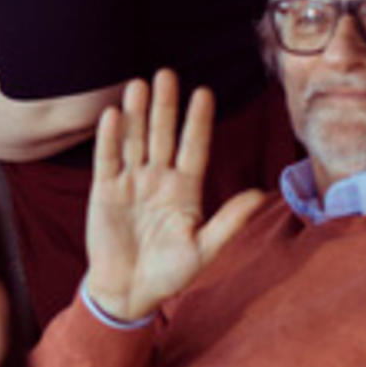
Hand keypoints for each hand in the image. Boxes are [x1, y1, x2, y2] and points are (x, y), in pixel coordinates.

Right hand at [81, 70, 265, 321]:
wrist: (130, 292)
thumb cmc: (170, 273)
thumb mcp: (204, 249)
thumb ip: (229, 221)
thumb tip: (261, 194)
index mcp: (185, 190)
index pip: (194, 148)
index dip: (198, 122)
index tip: (204, 92)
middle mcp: (158, 179)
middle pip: (162, 135)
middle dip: (165, 106)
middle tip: (167, 74)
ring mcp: (131, 183)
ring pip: (134, 141)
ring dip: (136, 114)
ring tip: (138, 85)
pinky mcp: (105, 191)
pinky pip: (107, 159)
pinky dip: (109, 138)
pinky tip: (112, 114)